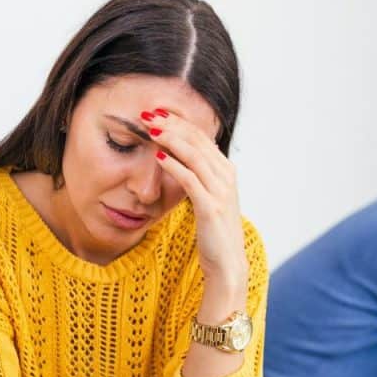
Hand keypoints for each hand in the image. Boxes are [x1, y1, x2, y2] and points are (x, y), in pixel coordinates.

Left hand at [142, 108, 248, 315]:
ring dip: (171, 139)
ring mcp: (221, 191)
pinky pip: (190, 180)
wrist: (227, 263)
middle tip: (149, 113)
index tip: (157, 113)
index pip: (202, 137)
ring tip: (151, 129)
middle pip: (197, 140)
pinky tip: (158, 157)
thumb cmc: (214, 232)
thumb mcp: (209, 197)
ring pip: (194, 155)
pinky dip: (174, 166)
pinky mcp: (211, 207)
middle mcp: (226, 177)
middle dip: (172, 124)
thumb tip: (178, 157)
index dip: (179, 122)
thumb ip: (199, 176)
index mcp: (226, 171)